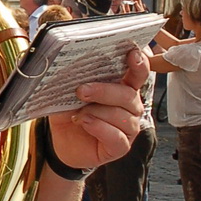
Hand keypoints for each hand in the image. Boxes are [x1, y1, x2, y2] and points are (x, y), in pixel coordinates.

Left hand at [48, 45, 146, 170]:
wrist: (62, 142)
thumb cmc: (70, 113)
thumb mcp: (68, 93)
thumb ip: (74, 80)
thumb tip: (68, 67)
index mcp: (122, 88)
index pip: (138, 74)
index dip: (139, 64)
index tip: (133, 53)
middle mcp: (130, 107)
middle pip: (128, 95)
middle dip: (104, 91)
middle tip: (81, 91)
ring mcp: (128, 128)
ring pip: (122, 116)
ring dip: (97, 112)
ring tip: (78, 114)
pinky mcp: (121, 147)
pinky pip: (117, 137)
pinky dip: (99, 128)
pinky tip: (85, 123)